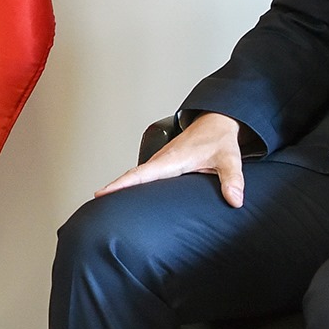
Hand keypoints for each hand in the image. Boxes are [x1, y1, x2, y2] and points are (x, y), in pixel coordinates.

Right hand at [95, 112, 248, 206]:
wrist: (217, 122)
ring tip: (104, 206)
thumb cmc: (219, 138)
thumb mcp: (229, 158)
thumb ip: (232, 179)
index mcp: (172, 160)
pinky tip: (128, 198)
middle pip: (132, 177)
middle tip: (94, 205)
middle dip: (112, 189)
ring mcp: (162, 163)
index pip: (142, 174)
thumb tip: (234, 199)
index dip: (121, 185)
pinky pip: (144, 176)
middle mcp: (162, 161)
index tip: (102, 193)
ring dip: (120, 188)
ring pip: (136, 177)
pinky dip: (132, 185)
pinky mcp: (165, 166)